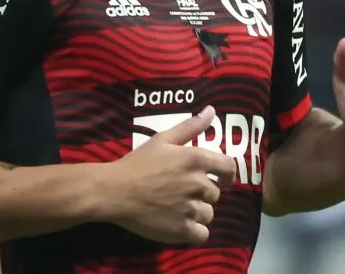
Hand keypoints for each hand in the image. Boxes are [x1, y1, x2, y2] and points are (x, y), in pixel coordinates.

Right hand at [105, 106, 237, 244]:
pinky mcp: (182, 229)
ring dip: (197, 212)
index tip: (221, 180)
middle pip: (215, 193)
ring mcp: (191, 208)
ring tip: (177, 208)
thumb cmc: (138, 163)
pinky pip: (202, 234)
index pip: (229, 167)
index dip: (228, 175)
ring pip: (208, 214)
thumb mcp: (163, 139)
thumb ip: (191, 126)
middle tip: (181, 192)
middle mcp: (198, 183)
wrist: (115, 191)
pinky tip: (179, 224)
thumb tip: (212, 110)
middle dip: (202, 194)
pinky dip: (193, 231)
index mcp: (196, 159)